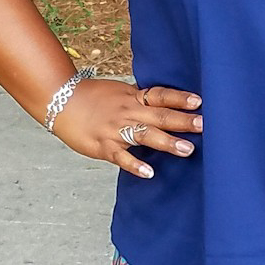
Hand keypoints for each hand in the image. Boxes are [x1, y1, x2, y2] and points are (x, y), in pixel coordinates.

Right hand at [50, 76, 202, 179]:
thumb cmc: (93, 98)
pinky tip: (149, 172)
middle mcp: (128, 111)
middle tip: (204, 125)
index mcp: (134, 97)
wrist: (60, 100)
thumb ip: (142, 101)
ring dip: (167, 142)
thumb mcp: (120, 92)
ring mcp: (115, 129)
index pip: (161, 95)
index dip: (179, 98)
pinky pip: (121, 157)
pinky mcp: (103, 146)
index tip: (200, 101)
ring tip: (187, 149)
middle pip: (159, 116)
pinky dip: (135, 165)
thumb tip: (166, 106)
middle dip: (183, 121)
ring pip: (145, 135)